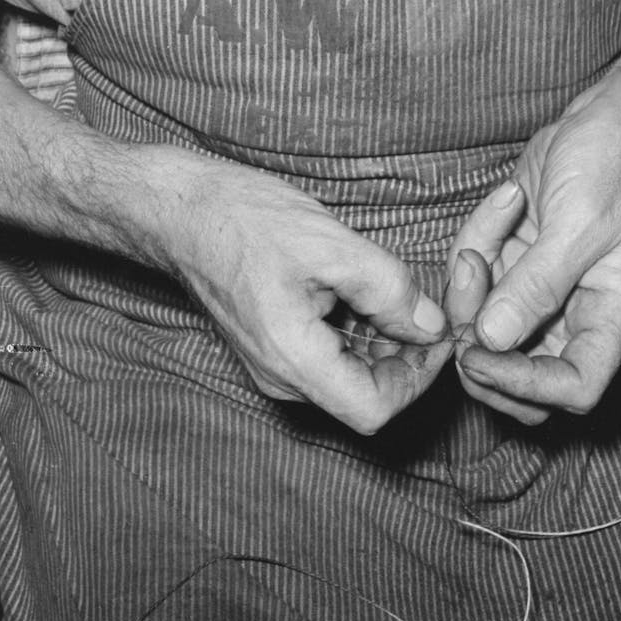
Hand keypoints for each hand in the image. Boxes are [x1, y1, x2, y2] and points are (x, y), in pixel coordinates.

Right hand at [153, 146, 452, 434]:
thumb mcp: (331, 244)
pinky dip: (364, 336)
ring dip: (389, 345)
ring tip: (402, 296)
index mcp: (293, 360)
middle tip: (431, 309)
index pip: (375, 410)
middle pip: (368, 396)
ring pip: (354, 378)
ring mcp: (279, 368)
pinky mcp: (279, 351)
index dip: (419, 378)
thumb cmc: (245, 220)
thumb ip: (389, 291)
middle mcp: (284, 378)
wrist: (182, 211)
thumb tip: (432, 326)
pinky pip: (335, 359)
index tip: (438, 334)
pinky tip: (370, 296)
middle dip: (410, 358)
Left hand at [444, 73, 620, 423]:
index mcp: (609, 316)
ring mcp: (539, 293)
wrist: (610, 117)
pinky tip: (507, 199)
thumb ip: (538, 285)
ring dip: (471, 283)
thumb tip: (493, 340)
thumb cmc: (615, 163)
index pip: (575, 388)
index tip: (480, 354)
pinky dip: (476, 240)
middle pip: (520, 376)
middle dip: (480, 347)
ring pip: (485, 328)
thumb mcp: (580, 223)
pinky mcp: (513, 265)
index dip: (525, 385)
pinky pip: (474, 278)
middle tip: (464, 303)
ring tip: (497, 221)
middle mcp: (575, 314)